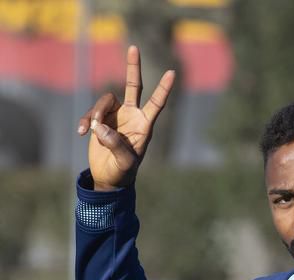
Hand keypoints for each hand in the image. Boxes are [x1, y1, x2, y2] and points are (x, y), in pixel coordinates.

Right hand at [76, 45, 175, 189]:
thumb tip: (102, 127)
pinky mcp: (100, 119)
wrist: (108, 178)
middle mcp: (132, 116)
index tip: (172, 73)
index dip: (163, 89)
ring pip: (104, 100)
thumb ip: (115, 145)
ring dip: (95, 113)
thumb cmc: (123, 172)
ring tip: (91, 132)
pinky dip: (86, 121)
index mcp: (145, 125)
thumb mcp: (124, 162)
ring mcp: (116, 115)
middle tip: (133, 47)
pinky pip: (91, 112)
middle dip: (133, 67)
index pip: (156, 103)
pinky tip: (82, 133)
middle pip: (133, 86)